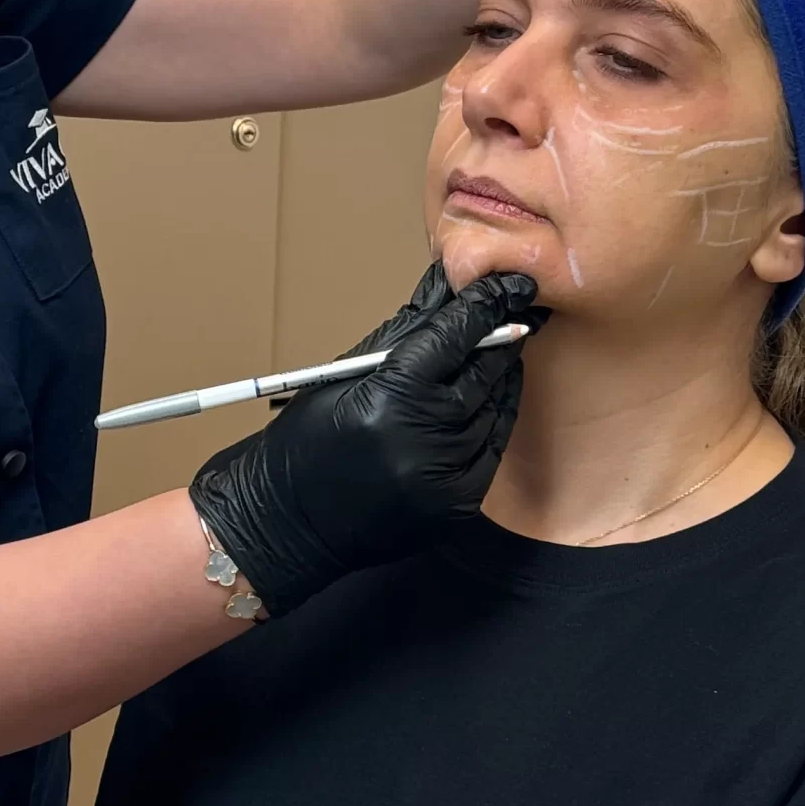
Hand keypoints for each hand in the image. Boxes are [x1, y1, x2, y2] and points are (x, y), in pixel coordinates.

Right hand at [190, 267, 542, 617]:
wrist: (288, 521)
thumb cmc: (304, 443)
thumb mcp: (344, 375)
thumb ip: (403, 337)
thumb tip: (446, 295)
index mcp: (388, 398)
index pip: (455, 336)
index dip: (486, 304)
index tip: (508, 284)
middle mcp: (422, 439)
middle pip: (484, 371)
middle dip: (501, 338)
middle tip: (516, 310)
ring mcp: (444, 477)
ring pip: (495, 410)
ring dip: (500, 378)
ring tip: (500, 354)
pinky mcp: (456, 506)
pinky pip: (491, 450)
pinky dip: (494, 421)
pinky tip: (489, 399)